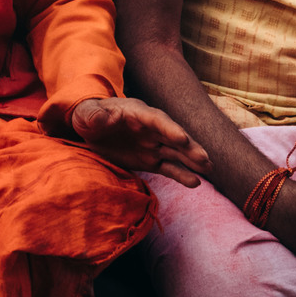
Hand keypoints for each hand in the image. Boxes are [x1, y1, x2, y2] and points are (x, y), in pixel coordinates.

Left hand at [70, 96, 210, 186]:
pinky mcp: (151, 160)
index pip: (156, 120)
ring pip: (176, 153)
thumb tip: (101, 118)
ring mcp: (153, 144)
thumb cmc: (88, 117)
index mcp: (137, 113)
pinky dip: (181, 175)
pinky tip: (195, 183)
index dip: (169, 128)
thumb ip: (94, 115)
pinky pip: (169, 167)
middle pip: (173, 136)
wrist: (89, 130)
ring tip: (209, 170)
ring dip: (192, 160)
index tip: (182, 139)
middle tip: (204, 159)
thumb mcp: (86, 114)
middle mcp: (150, 128)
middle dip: (188, 147)